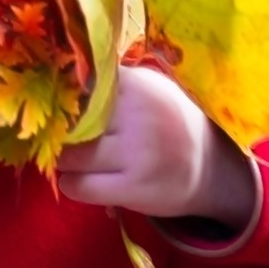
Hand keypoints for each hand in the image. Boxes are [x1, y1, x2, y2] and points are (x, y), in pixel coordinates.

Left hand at [56, 64, 256, 226]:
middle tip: (62, 134)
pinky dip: (71, 183)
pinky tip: (82, 178)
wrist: (210, 165)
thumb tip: (58, 78)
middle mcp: (136, 116)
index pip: (79, 84)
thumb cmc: (168, 119)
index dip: (64, 96)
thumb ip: (109, 83)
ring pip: (69, 156)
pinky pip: (79, 187)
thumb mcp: (148, 87)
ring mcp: (135, 154)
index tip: (59, 103)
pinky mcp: (133, 188)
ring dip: (63, 159)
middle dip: (60, 130)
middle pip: (70, 122)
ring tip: (74, 157)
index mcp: (136, 85)